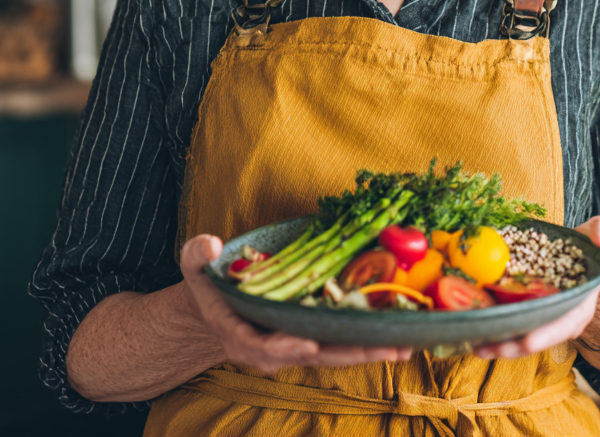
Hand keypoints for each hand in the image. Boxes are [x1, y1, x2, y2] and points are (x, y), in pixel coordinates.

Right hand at [180, 234, 413, 372]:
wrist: (216, 312)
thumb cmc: (208, 288)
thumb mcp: (195, 270)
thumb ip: (197, 256)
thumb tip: (209, 244)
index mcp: (241, 335)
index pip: (263, 346)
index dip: (285, 348)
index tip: (308, 345)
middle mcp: (271, 349)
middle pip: (313, 356)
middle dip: (350, 354)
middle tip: (387, 349)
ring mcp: (293, 347)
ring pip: (333, 354)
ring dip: (368, 351)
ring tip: (404, 345)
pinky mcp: (309, 340)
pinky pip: (339, 344)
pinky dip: (365, 342)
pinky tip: (395, 336)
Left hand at [473, 216, 599, 359]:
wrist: (580, 254)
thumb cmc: (594, 247)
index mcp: (581, 304)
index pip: (566, 323)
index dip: (547, 333)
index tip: (528, 341)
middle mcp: (558, 316)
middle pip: (536, 336)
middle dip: (513, 345)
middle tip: (490, 348)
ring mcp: (538, 314)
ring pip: (517, 333)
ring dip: (497, 342)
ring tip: (475, 345)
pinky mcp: (521, 307)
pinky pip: (506, 320)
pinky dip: (489, 325)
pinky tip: (470, 329)